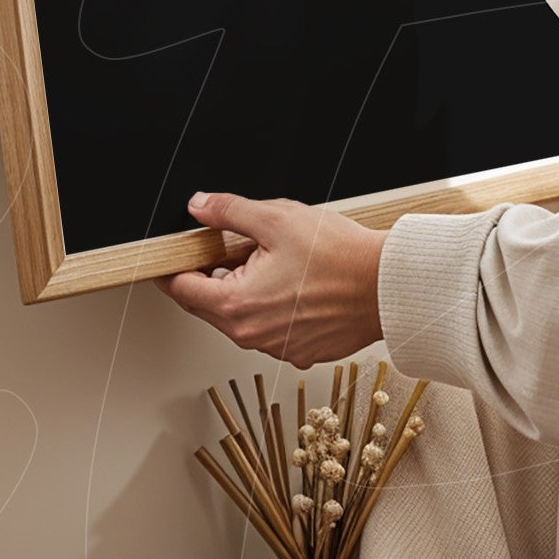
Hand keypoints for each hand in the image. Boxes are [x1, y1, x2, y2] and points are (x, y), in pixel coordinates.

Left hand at [153, 192, 386, 365]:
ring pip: (241, 317)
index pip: (182, 290)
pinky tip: (294, 282)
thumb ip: (229, 212)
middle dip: (213, 275)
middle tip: (233, 246)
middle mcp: (252, 336)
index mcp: (236, 305)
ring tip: (274, 261)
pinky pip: (270, 328)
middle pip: (210, 305)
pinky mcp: (301, 351)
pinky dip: (272, 306)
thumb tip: (200, 206)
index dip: (173, 267)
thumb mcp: (276, 218)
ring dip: (244, 290)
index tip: (172, 255)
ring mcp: (278, 348)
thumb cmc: (339, 256)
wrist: (386, 286)